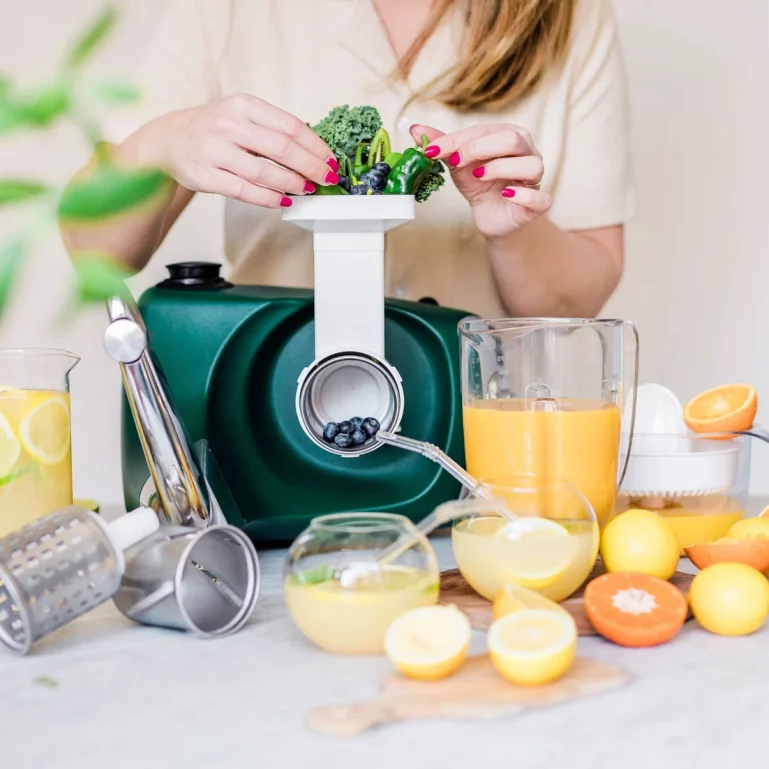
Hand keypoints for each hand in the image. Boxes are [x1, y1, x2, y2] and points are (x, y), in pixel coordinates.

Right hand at [136, 94, 338, 207]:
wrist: (169, 140)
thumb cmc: (214, 129)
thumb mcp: (241, 115)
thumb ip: (273, 129)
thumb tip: (314, 153)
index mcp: (243, 105)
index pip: (290, 126)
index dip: (315, 146)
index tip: (331, 160)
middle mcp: (228, 125)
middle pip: (281, 149)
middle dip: (310, 167)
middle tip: (326, 179)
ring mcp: (215, 151)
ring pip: (263, 172)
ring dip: (291, 183)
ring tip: (307, 189)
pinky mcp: (207, 176)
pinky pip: (244, 190)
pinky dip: (268, 198)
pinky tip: (283, 200)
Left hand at [409, 124, 551, 238]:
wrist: (490, 215)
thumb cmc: (479, 184)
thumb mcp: (457, 163)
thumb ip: (442, 145)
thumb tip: (414, 129)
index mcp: (510, 135)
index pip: (485, 130)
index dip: (457, 140)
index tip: (432, 151)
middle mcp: (528, 152)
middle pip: (513, 139)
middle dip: (480, 149)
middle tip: (458, 162)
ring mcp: (536, 178)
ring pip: (532, 165)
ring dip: (502, 169)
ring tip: (480, 177)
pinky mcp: (538, 203)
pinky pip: (541, 198)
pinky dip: (524, 196)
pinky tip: (506, 195)